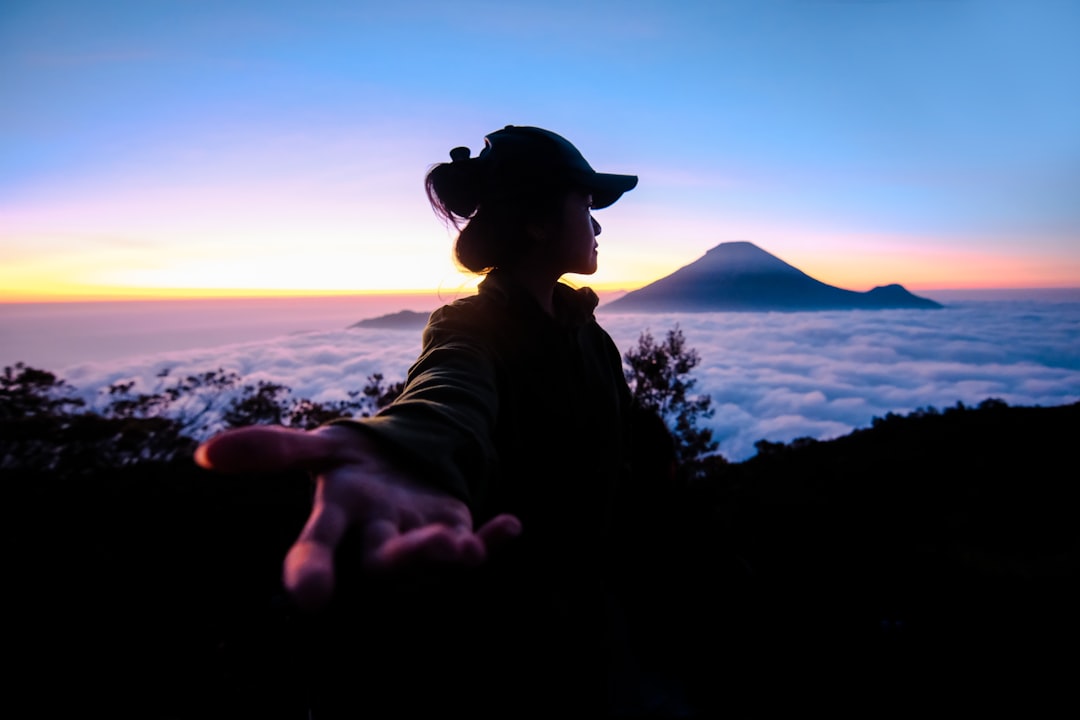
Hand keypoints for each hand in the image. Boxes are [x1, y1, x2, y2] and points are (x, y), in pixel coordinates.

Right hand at [195, 424, 520, 609]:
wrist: (401, 467)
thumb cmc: (354, 464)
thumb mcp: (322, 448)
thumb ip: (272, 449)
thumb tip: (205, 454)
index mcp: (338, 516)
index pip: (317, 549)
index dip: (313, 571)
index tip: (310, 599)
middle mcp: (375, 540)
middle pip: (384, 562)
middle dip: (404, 560)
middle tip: (433, 549)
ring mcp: (418, 542)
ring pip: (430, 561)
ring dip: (449, 554)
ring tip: (465, 547)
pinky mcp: (455, 536)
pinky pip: (477, 546)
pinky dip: (494, 540)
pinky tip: (512, 525)